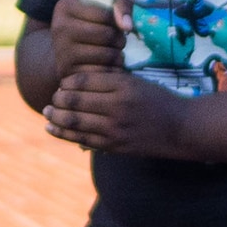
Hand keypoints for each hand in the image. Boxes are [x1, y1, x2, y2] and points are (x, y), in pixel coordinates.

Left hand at [41, 63, 189, 155]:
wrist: (180, 128)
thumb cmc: (156, 100)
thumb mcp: (135, 82)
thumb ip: (108, 81)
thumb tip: (73, 82)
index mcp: (122, 85)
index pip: (82, 80)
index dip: (66, 82)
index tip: (63, 84)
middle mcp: (117, 106)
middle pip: (73, 100)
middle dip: (57, 100)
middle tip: (52, 99)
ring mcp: (115, 128)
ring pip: (73, 121)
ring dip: (54, 117)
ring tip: (46, 112)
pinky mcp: (114, 145)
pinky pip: (81, 139)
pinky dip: (63, 133)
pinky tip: (52, 128)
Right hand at [43, 0, 128, 75]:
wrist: (65, 53)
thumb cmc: (89, 26)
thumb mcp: (102, 8)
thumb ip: (122, 6)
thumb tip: (128, 26)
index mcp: (66, 7)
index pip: (106, 15)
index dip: (117, 22)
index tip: (114, 26)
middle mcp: (59, 28)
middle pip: (107, 35)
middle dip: (119, 39)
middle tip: (117, 42)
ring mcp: (61, 52)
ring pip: (108, 55)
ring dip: (118, 56)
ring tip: (112, 53)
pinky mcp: (67, 73)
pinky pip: (102, 73)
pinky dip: (111, 71)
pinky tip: (107, 67)